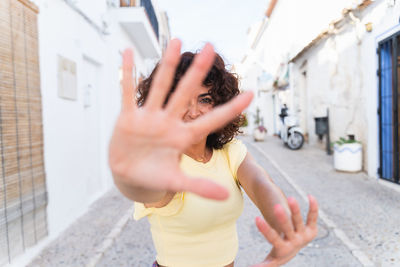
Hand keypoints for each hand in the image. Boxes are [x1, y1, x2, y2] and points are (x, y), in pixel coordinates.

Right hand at [108, 39, 252, 200]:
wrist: (129, 175)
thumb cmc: (155, 177)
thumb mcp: (176, 182)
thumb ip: (199, 188)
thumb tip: (225, 197)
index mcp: (182, 137)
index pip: (210, 120)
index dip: (229, 109)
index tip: (251, 94)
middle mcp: (168, 122)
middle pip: (185, 93)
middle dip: (197, 72)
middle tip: (211, 48)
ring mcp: (149, 117)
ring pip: (161, 86)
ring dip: (167, 65)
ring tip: (176, 41)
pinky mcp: (129, 118)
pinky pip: (127, 92)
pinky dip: (127, 73)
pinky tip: (126, 53)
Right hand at [252, 195, 317, 266]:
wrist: (295, 248)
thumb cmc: (280, 251)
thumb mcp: (272, 258)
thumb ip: (264, 265)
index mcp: (283, 248)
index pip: (273, 238)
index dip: (265, 229)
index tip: (257, 219)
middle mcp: (295, 241)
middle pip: (287, 228)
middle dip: (282, 218)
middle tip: (276, 207)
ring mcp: (304, 235)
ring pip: (299, 220)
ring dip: (296, 210)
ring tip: (291, 198)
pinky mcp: (312, 229)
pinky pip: (313, 217)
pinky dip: (313, 208)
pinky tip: (310, 197)